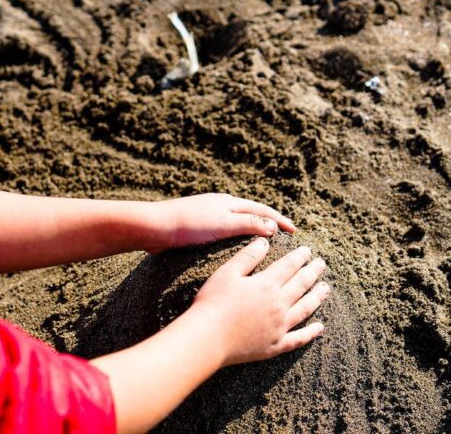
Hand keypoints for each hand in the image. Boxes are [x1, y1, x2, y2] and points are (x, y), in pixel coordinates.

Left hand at [147, 194, 296, 252]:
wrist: (155, 228)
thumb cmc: (189, 225)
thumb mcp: (224, 224)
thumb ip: (249, 224)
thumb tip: (273, 226)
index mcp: (229, 202)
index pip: (263, 210)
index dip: (280, 220)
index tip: (295, 231)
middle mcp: (220, 206)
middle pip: (251, 213)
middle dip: (269, 222)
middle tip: (284, 235)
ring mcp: (208, 215)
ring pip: (237, 222)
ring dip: (253, 230)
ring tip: (264, 243)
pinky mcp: (196, 227)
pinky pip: (224, 230)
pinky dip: (236, 237)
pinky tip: (233, 249)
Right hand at [190, 237, 328, 365]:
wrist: (208, 338)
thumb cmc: (213, 303)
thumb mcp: (227, 273)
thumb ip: (248, 257)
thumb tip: (265, 241)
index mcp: (266, 284)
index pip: (288, 266)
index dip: (299, 257)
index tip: (308, 250)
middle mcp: (278, 304)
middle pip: (301, 285)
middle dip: (312, 272)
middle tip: (322, 264)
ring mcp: (279, 326)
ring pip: (305, 309)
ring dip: (317, 297)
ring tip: (326, 288)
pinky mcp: (275, 345)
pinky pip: (298, 338)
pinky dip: (311, 333)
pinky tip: (320, 328)